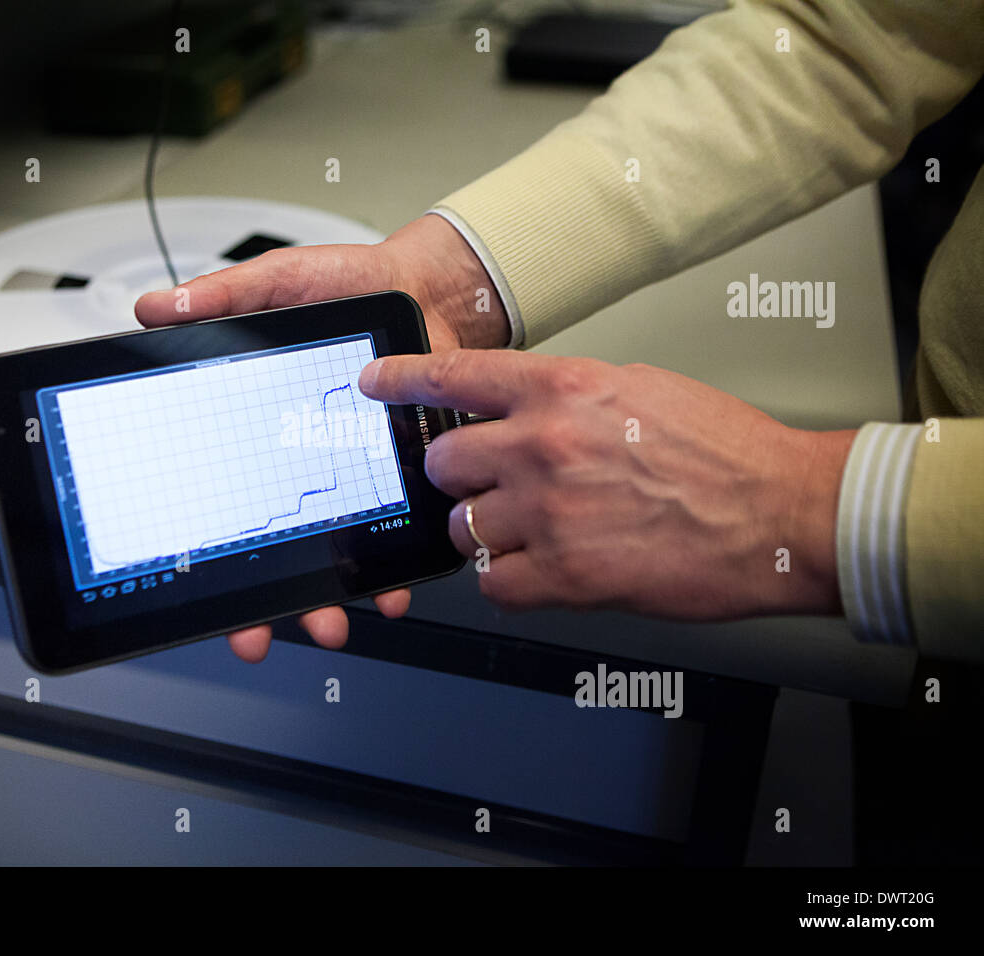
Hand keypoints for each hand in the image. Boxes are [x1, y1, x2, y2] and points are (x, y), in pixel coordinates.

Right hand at [134, 214, 509, 660]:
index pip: (227, 510)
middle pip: (279, 555)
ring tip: (331, 619)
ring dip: (331, 598)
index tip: (208, 601)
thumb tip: (152, 312)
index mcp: (264, 435)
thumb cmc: (348, 286)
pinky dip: (396, 568)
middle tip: (261, 632)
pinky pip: (399, 534)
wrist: (425, 286)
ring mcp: (355, 478)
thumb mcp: (274, 284)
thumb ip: (218, 299)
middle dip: (271, 605)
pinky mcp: (404, 476)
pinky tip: (391, 588)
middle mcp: (306, 467)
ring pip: (339, 558)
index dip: (214, 562)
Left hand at [360, 350, 855, 618]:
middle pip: (444, 462)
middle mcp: (543, 445)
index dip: (401, 381)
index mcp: (562, 389)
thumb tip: (518, 408)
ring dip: (487, 533)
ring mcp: (549, 512)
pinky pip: (494, 584)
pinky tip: (548, 569)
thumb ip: (565, 397)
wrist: (783, 514)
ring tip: (535, 532)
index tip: (373, 385)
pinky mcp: (565, 576)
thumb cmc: (725, 453)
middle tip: (488, 485)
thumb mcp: (638, 390)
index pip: (452, 377)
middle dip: (458, 477)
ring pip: (463, 528)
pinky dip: (513, 581)